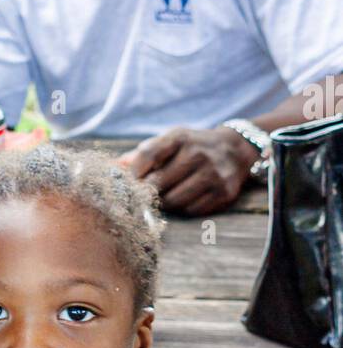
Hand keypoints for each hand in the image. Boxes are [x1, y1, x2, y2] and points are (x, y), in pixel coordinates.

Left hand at [117, 126, 257, 214]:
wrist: (234, 150)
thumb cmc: (191, 147)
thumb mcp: (169, 141)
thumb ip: (142, 154)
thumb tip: (112, 168)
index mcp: (179, 137)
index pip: (148, 154)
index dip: (134, 172)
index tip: (129, 182)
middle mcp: (198, 153)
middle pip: (158, 183)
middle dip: (147, 192)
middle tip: (143, 196)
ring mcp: (212, 174)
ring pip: (174, 201)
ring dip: (164, 203)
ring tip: (164, 197)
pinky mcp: (223, 192)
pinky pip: (191, 210)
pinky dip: (183, 208)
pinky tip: (184, 198)